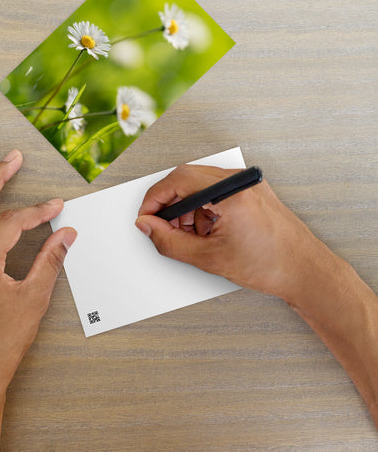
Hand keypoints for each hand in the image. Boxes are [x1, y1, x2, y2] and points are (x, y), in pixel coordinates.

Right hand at [135, 164, 332, 301]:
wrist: (306, 272)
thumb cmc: (271, 265)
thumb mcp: (209, 258)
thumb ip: (169, 241)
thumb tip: (148, 226)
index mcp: (230, 192)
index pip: (177, 180)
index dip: (154, 199)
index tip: (146, 216)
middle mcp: (239, 181)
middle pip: (187, 180)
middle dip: (171, 206)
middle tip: (165, 230)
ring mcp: (247, 184)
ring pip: (200, 186)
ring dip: (187, 210)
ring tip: (192, 237)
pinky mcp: (250, 191)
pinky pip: (216, 192)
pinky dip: (204, 210)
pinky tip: (208, 232)